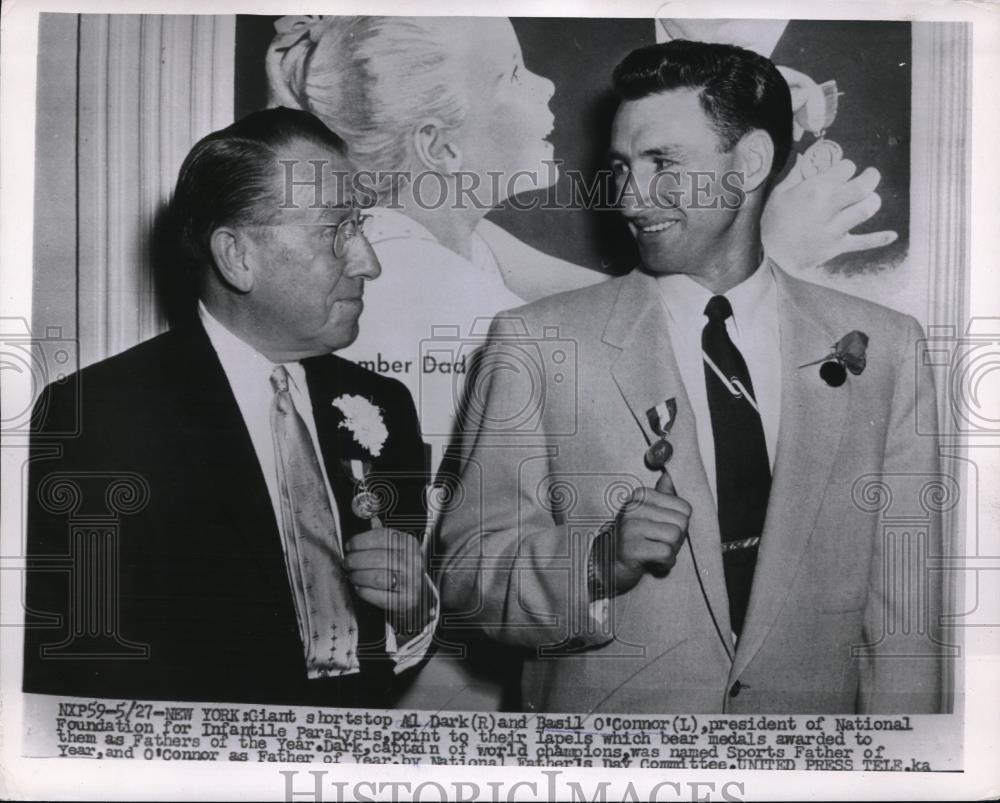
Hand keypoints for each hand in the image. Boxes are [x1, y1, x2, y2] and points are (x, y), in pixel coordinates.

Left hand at [344, 528, 432, 636]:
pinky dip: (364, 591)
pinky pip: (379, 596)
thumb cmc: (401, 569)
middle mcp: (413, 561)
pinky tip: (360, 588)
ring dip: (358, 576)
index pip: (381, 537)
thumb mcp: (396, 548)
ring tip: (352, 576)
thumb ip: (382, 535)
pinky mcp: (406, 601)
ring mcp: (411, 582)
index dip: (360, 541)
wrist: (419, 596)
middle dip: (355, 561)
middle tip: (347, 563)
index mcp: (409, 544)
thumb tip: (369, 518)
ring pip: (376, 577)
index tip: (349, 546)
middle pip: (376, 558)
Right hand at [592, 470, 690, 597]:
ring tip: (654, 552)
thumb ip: (662, 496)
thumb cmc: (634, 540)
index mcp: (640, 496)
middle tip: (658, 544)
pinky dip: (665, 563)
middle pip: (682, 522)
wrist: (607, 564)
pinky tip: (652, 562)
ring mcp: (630, 527)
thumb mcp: (649, 514)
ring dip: (670, 552)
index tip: (661, 532)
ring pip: (674, 536)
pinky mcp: (631, 548)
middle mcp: (633, 508)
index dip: (678, 525)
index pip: (684, 508)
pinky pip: (666, 553)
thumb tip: (670, 476)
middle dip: (676, 539)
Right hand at [762, 156, 897, 271]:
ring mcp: (835, 228)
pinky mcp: (838, 246)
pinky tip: (892, 235)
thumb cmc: (772, 222)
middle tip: (870, 175)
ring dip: (872, 201)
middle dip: (871, 177)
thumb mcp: (779, 193)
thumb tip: (807, 157)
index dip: (847, 167)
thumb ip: (797, 174)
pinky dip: (878, 239)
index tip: (842, 171)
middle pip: (863, 186)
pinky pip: (863, 242)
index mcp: (815, 190)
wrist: (770, 256)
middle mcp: (829, 207)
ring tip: (869, 199)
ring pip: (866, 209)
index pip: (846, 168)